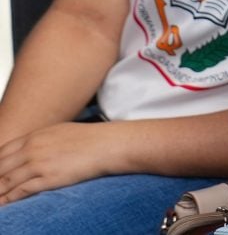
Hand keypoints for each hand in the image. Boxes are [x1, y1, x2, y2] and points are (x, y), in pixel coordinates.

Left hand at [0, 121, 123, 203]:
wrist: (107, 144)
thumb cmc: (88, 138)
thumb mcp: (59, 132)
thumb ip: (40, 140)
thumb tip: (29, 149)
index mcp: (35, 136)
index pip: (2, 153)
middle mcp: (33, 149)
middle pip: (0, 168)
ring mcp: (39, 163)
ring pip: (6, 181)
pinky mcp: (49, 178)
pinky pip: (21, 191)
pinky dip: (9, 199)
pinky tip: (5, 204)